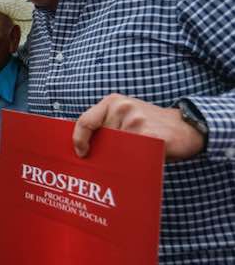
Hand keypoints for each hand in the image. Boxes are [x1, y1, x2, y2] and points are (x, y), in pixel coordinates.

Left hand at [73, 94, 205, 160]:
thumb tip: (79, 146)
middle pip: (100, 139)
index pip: (85, 121)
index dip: (78, 140)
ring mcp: (137, 120)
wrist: (186, 127)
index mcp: (113, 102)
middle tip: (110, 160)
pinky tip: (140, 160)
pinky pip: (131, 156)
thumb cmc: (149, 125)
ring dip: (118, 158)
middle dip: (103, 152)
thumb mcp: (124, 115)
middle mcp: (123, 107)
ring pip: (114, 150)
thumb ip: (105, 124)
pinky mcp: (150, 134)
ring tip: (129, 158)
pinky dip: (132, 162)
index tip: (82, 153)